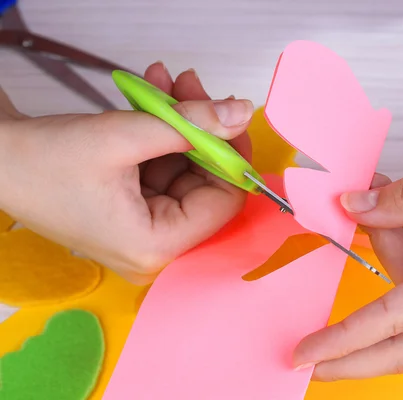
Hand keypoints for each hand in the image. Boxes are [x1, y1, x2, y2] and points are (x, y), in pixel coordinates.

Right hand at [0, 62, 253, 283]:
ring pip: (185, 172)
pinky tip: (156, 98)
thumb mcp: (125, 135)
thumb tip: (242, 111)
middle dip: (201, 130)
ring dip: (181, 125)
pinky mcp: (134, 214)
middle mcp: (155, 250)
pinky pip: (163, 172)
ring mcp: (145, 231)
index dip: (231, 155)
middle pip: (205, 185)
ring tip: (170, 83)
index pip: (223, 203)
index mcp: (156, 247)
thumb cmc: (46, 159)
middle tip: (193, 86)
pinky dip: (162, 136)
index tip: (229, 114)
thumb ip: (191, 123)